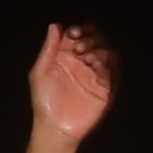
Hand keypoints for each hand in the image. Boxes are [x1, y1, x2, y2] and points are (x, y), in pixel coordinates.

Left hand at [27, 23, 114, 143]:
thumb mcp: (40, 72)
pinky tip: (96, 65)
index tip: (73, 33)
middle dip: (90, 39)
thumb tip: (55, 25)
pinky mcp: (105, 89)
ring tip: (87, 57)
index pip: (79, 36)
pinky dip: (107, 64)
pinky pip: (112, 72)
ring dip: (100, 50)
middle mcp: (83, 63)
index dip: (79, 30)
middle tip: (79, 47)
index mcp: (67, 57)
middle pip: (96, 41)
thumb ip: (48, 49)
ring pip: (108, 54)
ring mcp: (95, 76)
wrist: (54, 127)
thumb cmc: (44, 102)